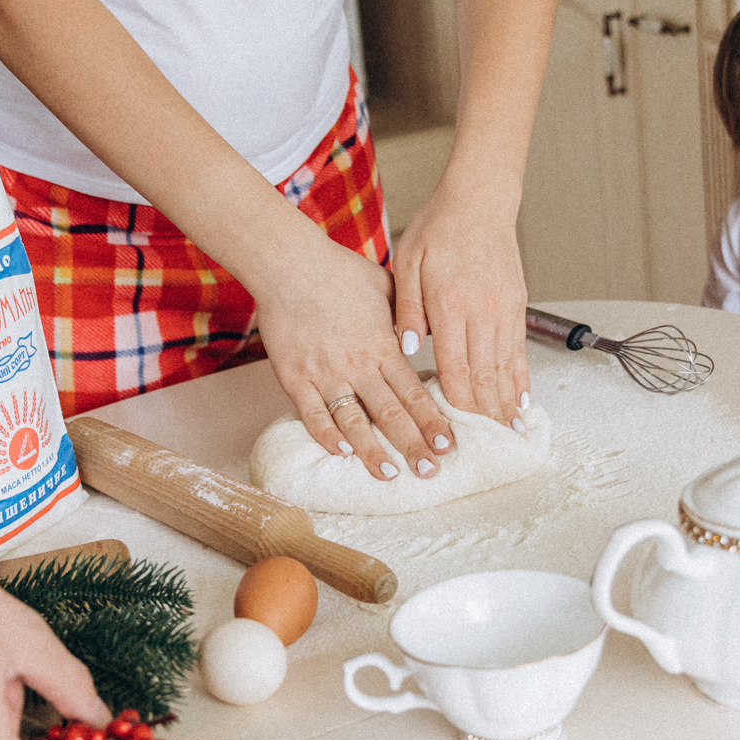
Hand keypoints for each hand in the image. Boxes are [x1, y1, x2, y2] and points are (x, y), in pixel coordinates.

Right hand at [250, 232, 452, 479]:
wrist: (289, 264)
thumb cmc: (338, 271)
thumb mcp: (387, 286)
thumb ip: (408, 314)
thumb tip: (429, 330)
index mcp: (383, 345)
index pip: (414, 392)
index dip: (432, 421)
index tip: (449, 444)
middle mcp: (358, 364)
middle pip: (391, 414)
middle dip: (413, 445)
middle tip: (431, 472)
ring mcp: (326, 373)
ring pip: (354, 421)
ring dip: (374, 451)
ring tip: (391, 475)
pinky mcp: (295, 377)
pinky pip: (312, 414)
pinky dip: (327, 435)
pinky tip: (341, 453)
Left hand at [392, 185, 529, 425]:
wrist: (480, 200)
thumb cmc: (438, 228)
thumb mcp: (407, 262)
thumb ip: (406, 309)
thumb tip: (407, 350)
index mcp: (450, 304)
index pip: (455, 367)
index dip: (456, 403)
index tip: (455, 429)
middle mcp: (482, 312)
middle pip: (484, 374)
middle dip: (485, 414)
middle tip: (487, 446)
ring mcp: (504, 310)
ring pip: (506, 367)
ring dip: (507, 403)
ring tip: (509, 433)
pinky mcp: (516, 305)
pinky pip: (520, 350)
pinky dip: (521, 378)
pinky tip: (522, 399)